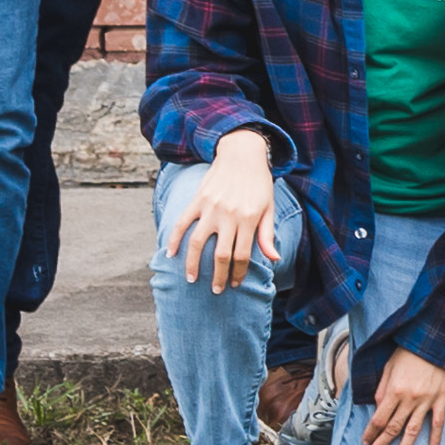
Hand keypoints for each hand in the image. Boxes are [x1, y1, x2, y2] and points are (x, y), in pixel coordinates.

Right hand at [165, 141, 278, 287]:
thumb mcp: (269, 207)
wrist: (242, 154)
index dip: (239, 273)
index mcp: (248, 219)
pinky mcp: (197, 200)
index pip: (242, 255)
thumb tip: (274, 259)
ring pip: (197, 243)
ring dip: (192, 265)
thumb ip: (268, 234)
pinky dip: (174, 240)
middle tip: (215, 290)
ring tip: (192, 279)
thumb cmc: (259, 183)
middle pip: (220, 255)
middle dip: (218, 276)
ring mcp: (210, 208)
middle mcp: (228, 215)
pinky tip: (170, 255)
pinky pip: (181, 224)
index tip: (236, 284)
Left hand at [358, 351, 444, 444]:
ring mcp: (427, 401)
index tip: (365, 443)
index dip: (370, 433)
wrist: (436, 341)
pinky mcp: (441, 399)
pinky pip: (439, 422)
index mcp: (394, 391)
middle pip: (393, 429)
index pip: (378, 419)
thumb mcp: (388, 367)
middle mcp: (409, 399)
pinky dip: (436, 438)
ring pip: (413, 431)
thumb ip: (381, 389)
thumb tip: (377, 409)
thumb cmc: (409, 352)